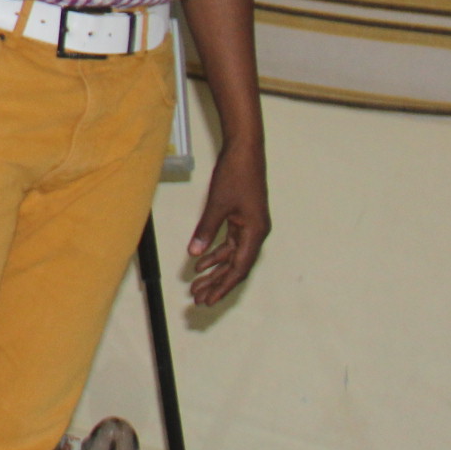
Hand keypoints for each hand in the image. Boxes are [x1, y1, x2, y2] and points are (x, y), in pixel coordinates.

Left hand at [184, 137, 268, 306]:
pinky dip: (215, 252)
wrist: (244, 149)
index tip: (208, 300)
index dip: (222, 286)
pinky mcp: (243, 218)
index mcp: (255, 233)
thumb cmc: (235, 174)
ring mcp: (250, 226)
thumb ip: (206, 230)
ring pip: (231, 256)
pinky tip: (200, 261)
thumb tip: (194, 253)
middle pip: (235, 266)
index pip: (238, 269)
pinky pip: (229, 242)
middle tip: (198, 299)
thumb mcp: (217, 204)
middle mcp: (256, 233)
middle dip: (216, 283)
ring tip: (196, 285)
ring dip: (214, 270)